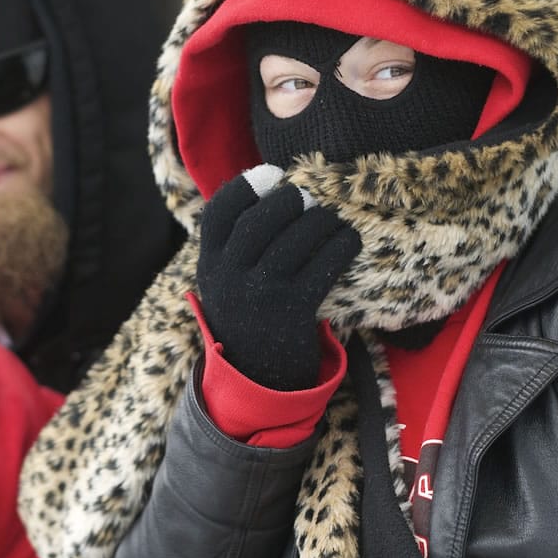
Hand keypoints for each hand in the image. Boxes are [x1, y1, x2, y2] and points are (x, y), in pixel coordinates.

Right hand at [196, 168, 360, 389]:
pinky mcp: (294, 309)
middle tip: (307, 201)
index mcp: (209, 266)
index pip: (219, 213)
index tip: (270, 176)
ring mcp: (261, 294)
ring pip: (296, 237)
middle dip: (289, 201)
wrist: (258, 381)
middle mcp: (229, 278)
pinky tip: (348, 241)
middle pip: (260, 219)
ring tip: (331, 221)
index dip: (244, 187)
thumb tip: (271, 189)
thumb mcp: (226, 284)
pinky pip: (324, 263)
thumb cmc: (249, 318)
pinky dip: (342, 245)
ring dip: (320, 220)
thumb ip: (235, 247)